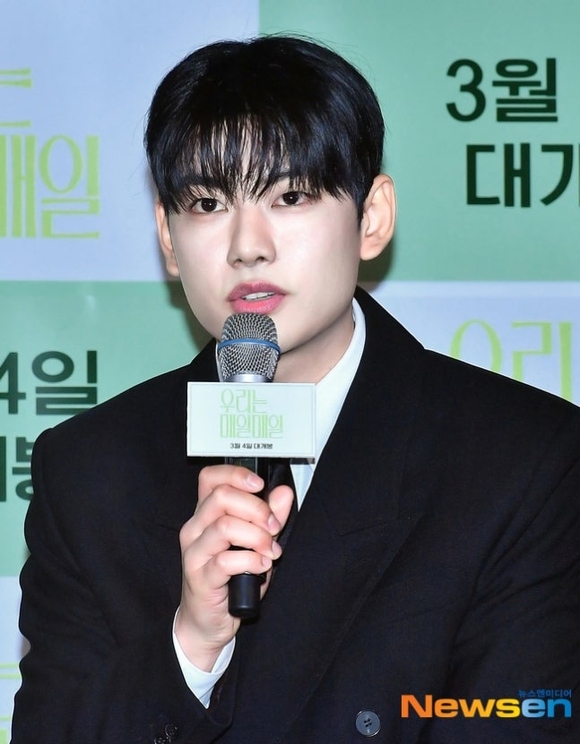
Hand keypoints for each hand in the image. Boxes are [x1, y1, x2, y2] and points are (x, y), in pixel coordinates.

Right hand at [175, 463, 293, 669]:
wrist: (207, 622)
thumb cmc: (231, 580)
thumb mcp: (256, 544)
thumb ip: (269, 518)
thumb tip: (283, 493)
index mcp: (206, 514)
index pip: (211, 477)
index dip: (237, 474)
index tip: (260, 486)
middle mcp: (195, 528)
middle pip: (221, 496)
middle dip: (257, 508)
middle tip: (273, 528)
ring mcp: (195, 552)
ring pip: (225, 526)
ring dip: (257, 537)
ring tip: (270, 552)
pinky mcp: (200, 577)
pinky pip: (227, 560)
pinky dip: (252, 561)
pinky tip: (262, 567)